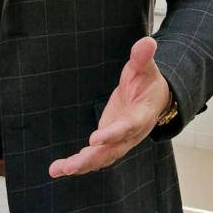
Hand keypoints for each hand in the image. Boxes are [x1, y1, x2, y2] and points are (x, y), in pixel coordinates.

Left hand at [49, 36, 169, 177]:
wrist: (154, 99)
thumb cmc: (148, 82)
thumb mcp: (146, 68)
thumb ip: (143, 58)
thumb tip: (147, 42)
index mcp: (141, 115)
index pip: (127, 126)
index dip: (112, 134)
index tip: (95, 138)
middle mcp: (131, 134)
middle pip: (112, 150)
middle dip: (92, 158)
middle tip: (72, 165)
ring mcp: (119, 141)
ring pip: (102, 158)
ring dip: (81, 165)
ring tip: (60, 169)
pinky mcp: (108, 143)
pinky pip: (94, 157)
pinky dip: (77, 164)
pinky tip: (58, 169)